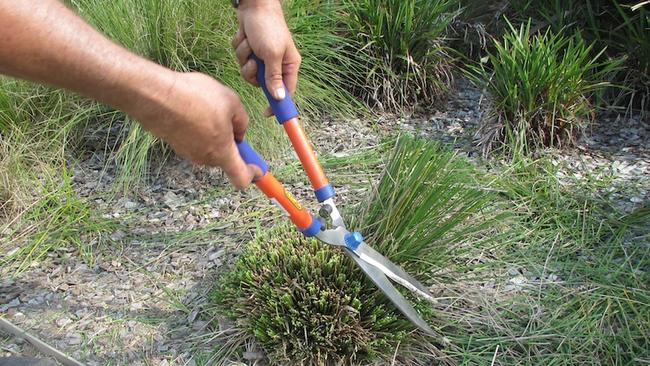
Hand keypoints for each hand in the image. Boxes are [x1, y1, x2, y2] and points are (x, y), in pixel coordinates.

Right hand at [129, 71, 259, 188]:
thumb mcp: (232, 103)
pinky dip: (200, 130)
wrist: (156, 95)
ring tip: (209, 108)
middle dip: (232, 145)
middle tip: (232, 122)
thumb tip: (240, 134)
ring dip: (215, 134)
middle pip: (225, 159)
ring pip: (210, 148)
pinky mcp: (176, 143)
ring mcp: (188, 152)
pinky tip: (195, 109)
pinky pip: (196, 140)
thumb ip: (242, 122)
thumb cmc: (195, 98)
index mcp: (222, 153)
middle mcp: (205, 158)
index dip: (253, 175)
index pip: (241, 178)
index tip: (259, 170)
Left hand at [232, 0, 300, 113]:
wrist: (254, 6)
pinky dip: (240, 49)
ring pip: (248, 72)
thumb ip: (274, 77)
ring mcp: (262, 58)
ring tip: (249, 44)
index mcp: (288, 65)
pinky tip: (245, 37)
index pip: (286, 92)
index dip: (278, 104)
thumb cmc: (267, 27)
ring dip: (244, 59)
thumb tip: (280, 97)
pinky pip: (241, 60)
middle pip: (262, 84)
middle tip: (254, 62)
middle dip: (253, 73)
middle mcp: (276, 64)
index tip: (268, 114)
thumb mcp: (271, 54)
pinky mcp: (250, 52)